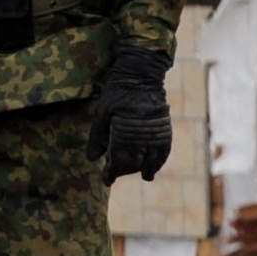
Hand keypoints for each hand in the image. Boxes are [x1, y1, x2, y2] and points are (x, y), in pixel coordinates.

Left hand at [89, 43, 172, 179]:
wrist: (141, 75)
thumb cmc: (117, 92)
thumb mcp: (102, 111)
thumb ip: (98, 135)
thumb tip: (92, 158)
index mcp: (124, 131)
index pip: (119, 159)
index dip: (112, 172)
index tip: (106, 180)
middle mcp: (141, 135)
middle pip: (134, 161)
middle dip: (124, 171)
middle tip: (115, 175)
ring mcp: (155, 132)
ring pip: (150, 159)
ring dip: (143, 169)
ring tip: (140, 176)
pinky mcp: (164, 128)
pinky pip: (164, 150)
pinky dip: (159, 161)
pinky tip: (153, 168)